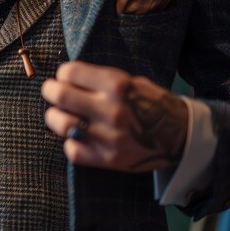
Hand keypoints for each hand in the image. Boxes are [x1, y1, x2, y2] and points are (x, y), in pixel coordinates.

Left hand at [41, 61, 187, 172]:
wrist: (179, 136)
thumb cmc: (150, 104)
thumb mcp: (131, 82)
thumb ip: (100, 81)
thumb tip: (66, 78)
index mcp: (118, 85)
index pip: (70, 72)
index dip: (62, 73)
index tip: (64, 77)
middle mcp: (112, 110)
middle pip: (61, 95)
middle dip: (50, 90)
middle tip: (51, 91)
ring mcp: (109, 136)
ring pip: (61, 123)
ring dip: (54, 117)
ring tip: (60, 115)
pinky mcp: (107, 158)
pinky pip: (72, 149)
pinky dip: (70, 142)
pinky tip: (77, 136)